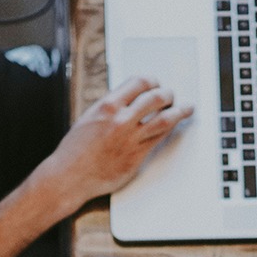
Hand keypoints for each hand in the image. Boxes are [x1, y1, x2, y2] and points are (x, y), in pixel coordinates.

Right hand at [46, 76, 194, 207]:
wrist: (70, 176)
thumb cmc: (76, 149)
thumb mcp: (90, 117)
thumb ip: (111, 107)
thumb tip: (130, 99)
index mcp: (107, 106)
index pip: (139, 82)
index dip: (152, 81)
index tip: (155, 83)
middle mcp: (121, 120)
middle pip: (156, 98)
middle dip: (168, 94)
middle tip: (171, 95)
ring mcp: (131, 139)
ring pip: (165, 119)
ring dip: (179, 111)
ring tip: (186, 108)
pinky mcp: (137, 156)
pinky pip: (160, 138)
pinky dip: (170, 129)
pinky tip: (174, 126)